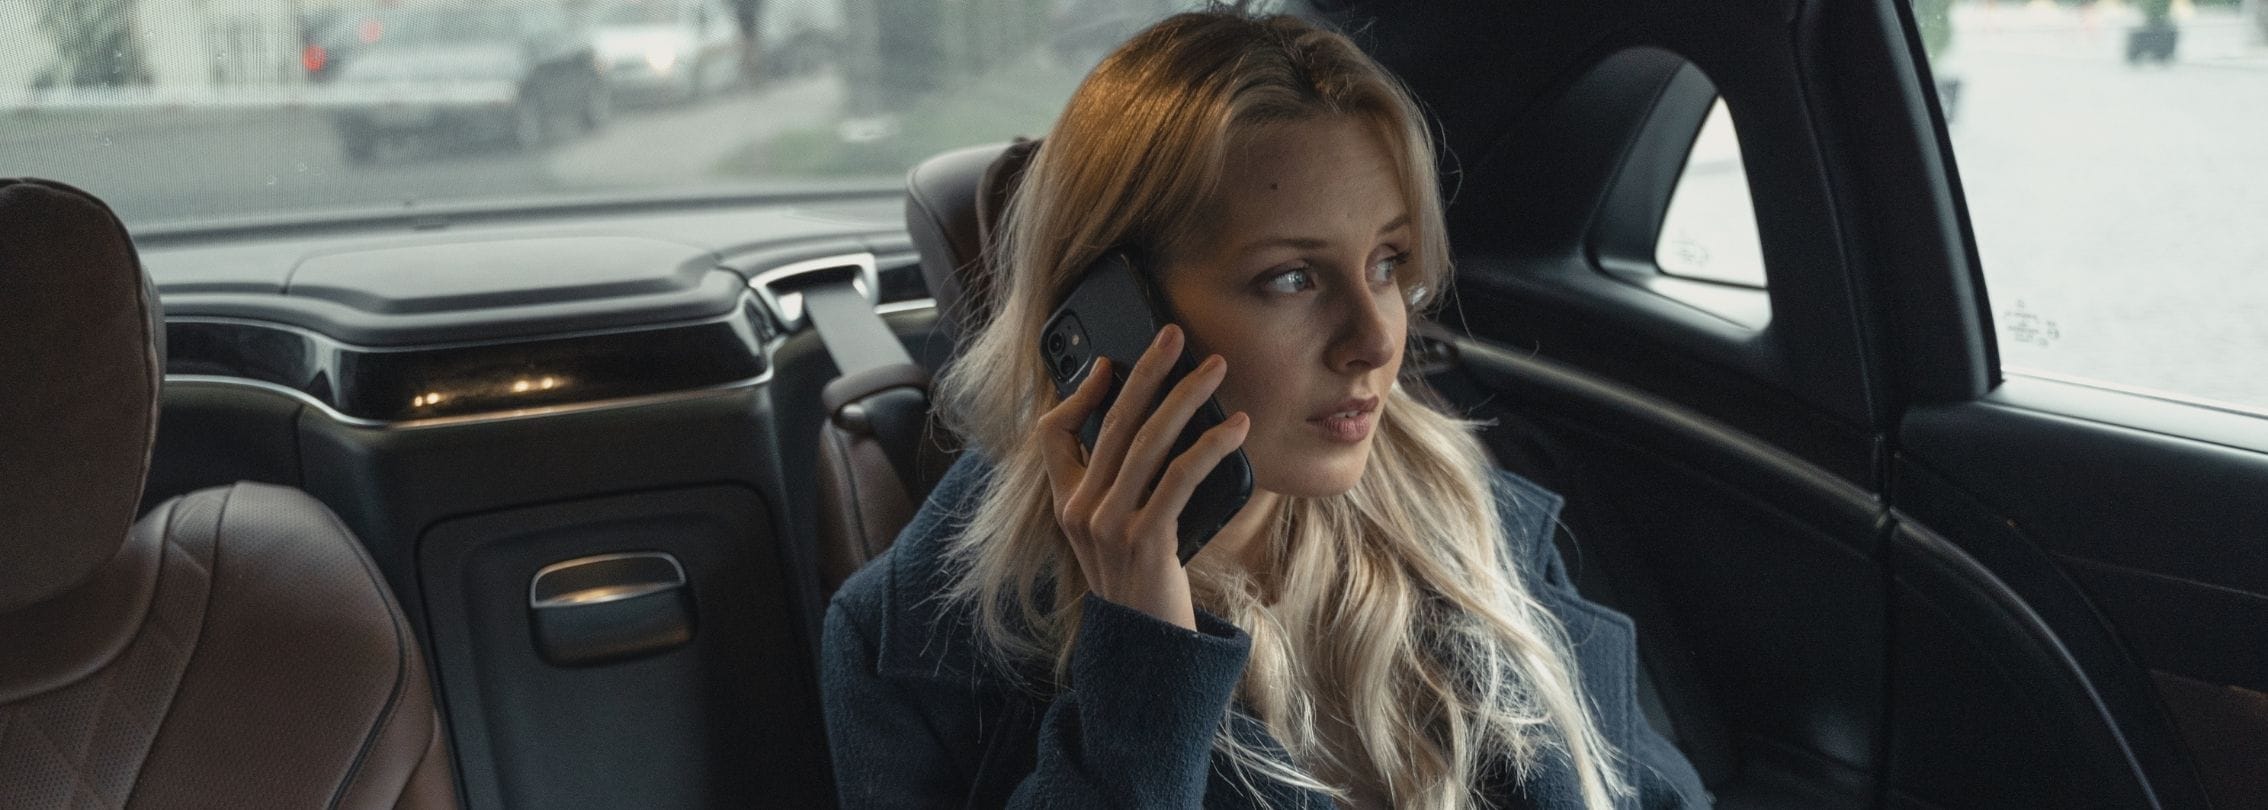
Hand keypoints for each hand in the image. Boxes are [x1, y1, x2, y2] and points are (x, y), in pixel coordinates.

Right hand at [1037, 324, 1250, 629]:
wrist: (1148, 649)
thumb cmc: (1143, 583)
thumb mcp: (1115, 533)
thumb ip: (1121, 485)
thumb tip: (1159, 425)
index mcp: (1067, 505)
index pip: (1051, 435)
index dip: (1078, 394)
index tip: (1111, 364)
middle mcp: (1080, 511)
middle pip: (1111, 424)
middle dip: (1145, 372)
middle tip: (1174, 334)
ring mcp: (1109, 527)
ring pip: (1147, 443)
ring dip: (1186, 398)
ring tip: (1215, 370)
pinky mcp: (1146, 541)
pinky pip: (1180, 478)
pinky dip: (1210, 446)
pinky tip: (1236, 428)